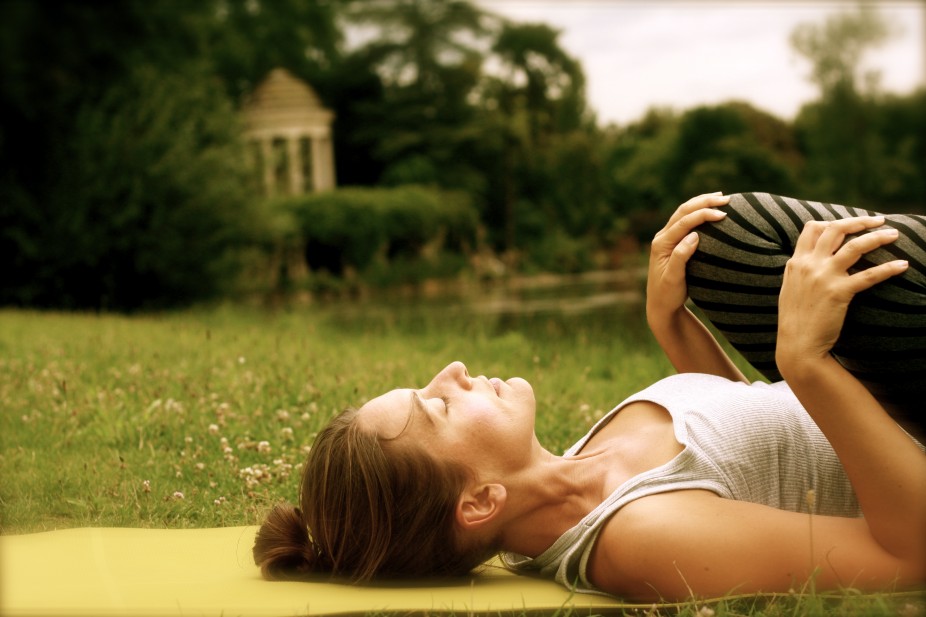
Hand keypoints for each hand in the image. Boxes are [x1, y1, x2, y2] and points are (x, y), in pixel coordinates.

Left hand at [646, 193, 728, 324]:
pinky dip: (698, 212)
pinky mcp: (673, 242)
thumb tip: (694, 236)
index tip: (723, 214)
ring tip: (720, 197)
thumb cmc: (668, 294)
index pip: (683, 222)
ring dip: (701, 203)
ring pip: (684, 213)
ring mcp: (666, 238)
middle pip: (683, 211)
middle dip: (704, 202)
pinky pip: (685, 221)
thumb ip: (681, 257)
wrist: (660, 305)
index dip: (703, 215)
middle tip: (726, 199)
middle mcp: (662, 237)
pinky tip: (710, 210)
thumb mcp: (674, 279)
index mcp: (661, 244)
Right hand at [776, 217, 907, 370]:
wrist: (797, 345)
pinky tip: (902, 266)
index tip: (851, 224)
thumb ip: (801, 272)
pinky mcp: (839, 292)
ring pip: (854, 246)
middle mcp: (809, 265)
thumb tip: (812, 261)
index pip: (812, 228)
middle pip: (835, 229)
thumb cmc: (795, 321)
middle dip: (860, 221)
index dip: (833, 221)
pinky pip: (869, 275)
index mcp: (796, 263)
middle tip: (878, 220)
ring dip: (877, 237)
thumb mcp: (791, 289)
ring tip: (894, 234)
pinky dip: (888, 268)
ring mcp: (823, 277)